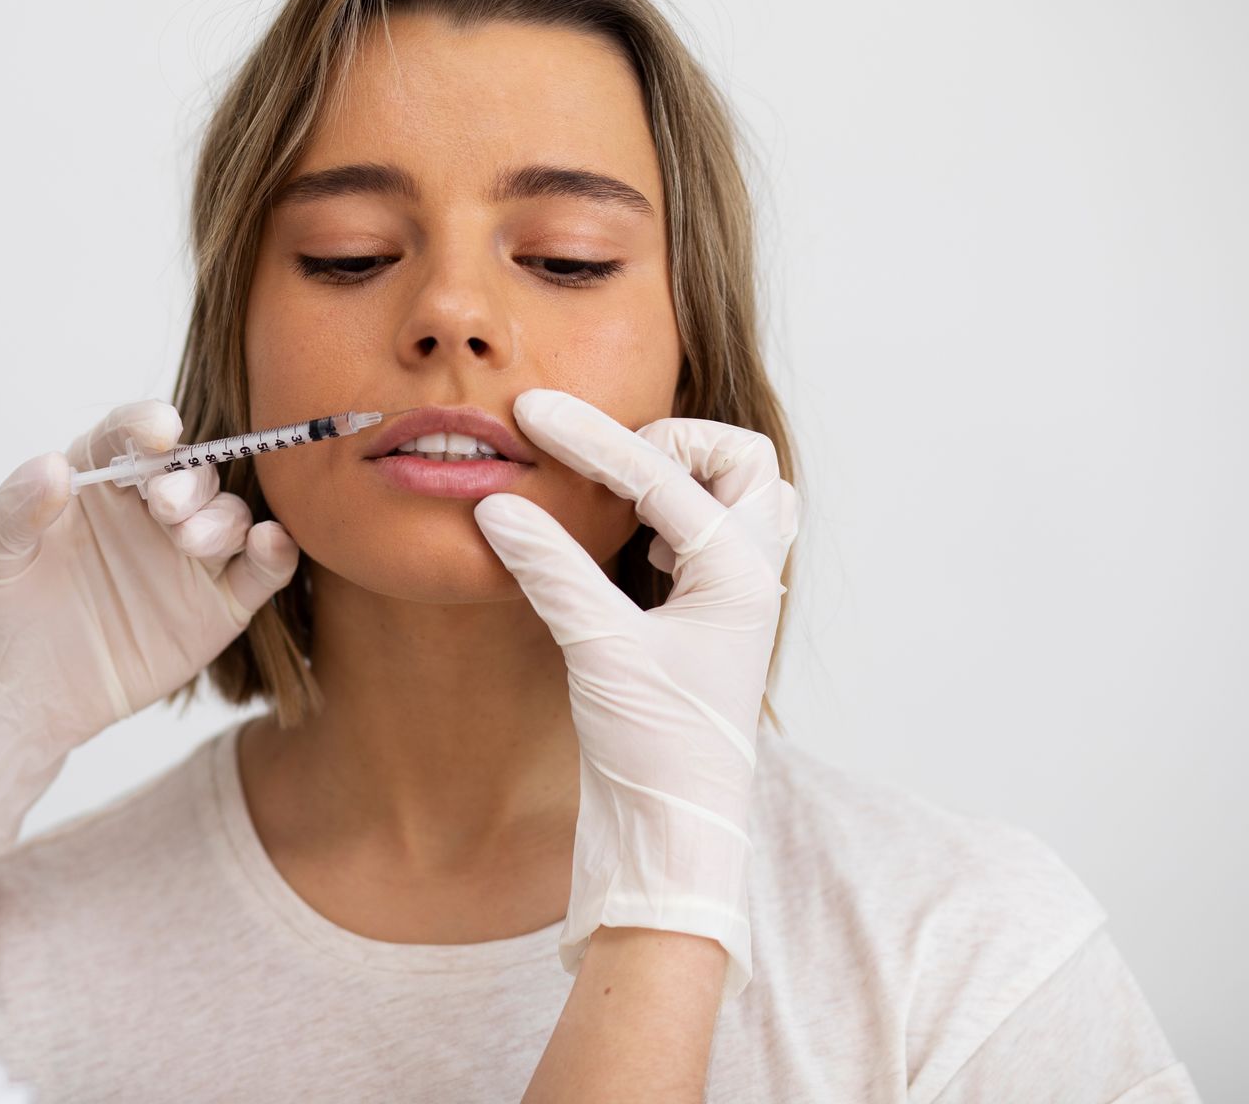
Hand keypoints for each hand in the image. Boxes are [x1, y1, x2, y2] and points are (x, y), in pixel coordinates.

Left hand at [0, 401, 297, 867]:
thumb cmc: (1, 610)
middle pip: (194, 473)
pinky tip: (270, 544)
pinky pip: (262, 571)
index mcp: (101, 480)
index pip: (132, 436)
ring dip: (223, 519)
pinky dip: (276, 552)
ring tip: (190, 543)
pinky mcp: (219, 604)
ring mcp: (191, 556)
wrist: (21, 693)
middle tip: (167, 506)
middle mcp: (154, 509)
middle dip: (190, 481)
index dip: (148, 424)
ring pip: (233, 516)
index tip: (159, 430)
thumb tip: (51, 467)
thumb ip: (17, 507)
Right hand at [473, 388, 797, 999]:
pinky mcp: (710, 623)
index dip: (590, 438)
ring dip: (685, 477)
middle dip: (676, 443)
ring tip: (616, 495)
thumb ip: (551, 570)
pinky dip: (671, 519)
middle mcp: (751, 578)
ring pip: (744, 497)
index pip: (660, 476)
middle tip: (606, 462)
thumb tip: (497, 504)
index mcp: (738, 575)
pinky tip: (622, 546)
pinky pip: (713, 539)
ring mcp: (736, 600)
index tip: (533, 410)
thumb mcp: (598, 653)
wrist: (673, 839)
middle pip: (745, 461)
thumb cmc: (653, 756)